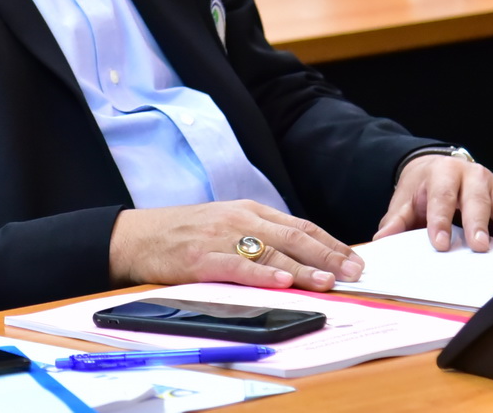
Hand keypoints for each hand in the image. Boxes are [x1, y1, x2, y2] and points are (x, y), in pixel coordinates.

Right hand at [110, 199, 364, 292]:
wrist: (139, 236)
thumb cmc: (185, 234)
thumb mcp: (226, 225)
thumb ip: (260, 236)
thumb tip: (301, 257)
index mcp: (249, 210)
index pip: (299, 225)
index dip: (330, 243)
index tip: (354, 259)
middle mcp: (240, 219)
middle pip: (293, 237)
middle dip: (328, 255)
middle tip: (353, 272)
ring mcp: (221, 238)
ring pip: (271, 253)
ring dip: (304, 268)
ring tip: (328, 280)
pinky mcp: (203, 259)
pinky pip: (238, 267)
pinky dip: (262, 274)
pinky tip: (282, 282)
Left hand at [374, 155, 492, 251]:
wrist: (438, 167)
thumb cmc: (424, 187)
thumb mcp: (407, 199)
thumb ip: (397, 220)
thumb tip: (382, 240)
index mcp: (442, 172)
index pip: (441, 197)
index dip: (440, 221)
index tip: (440, 243)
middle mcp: (471, 174)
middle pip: (475, 198)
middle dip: (477, 222)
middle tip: (479, 246)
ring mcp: (492, 183)